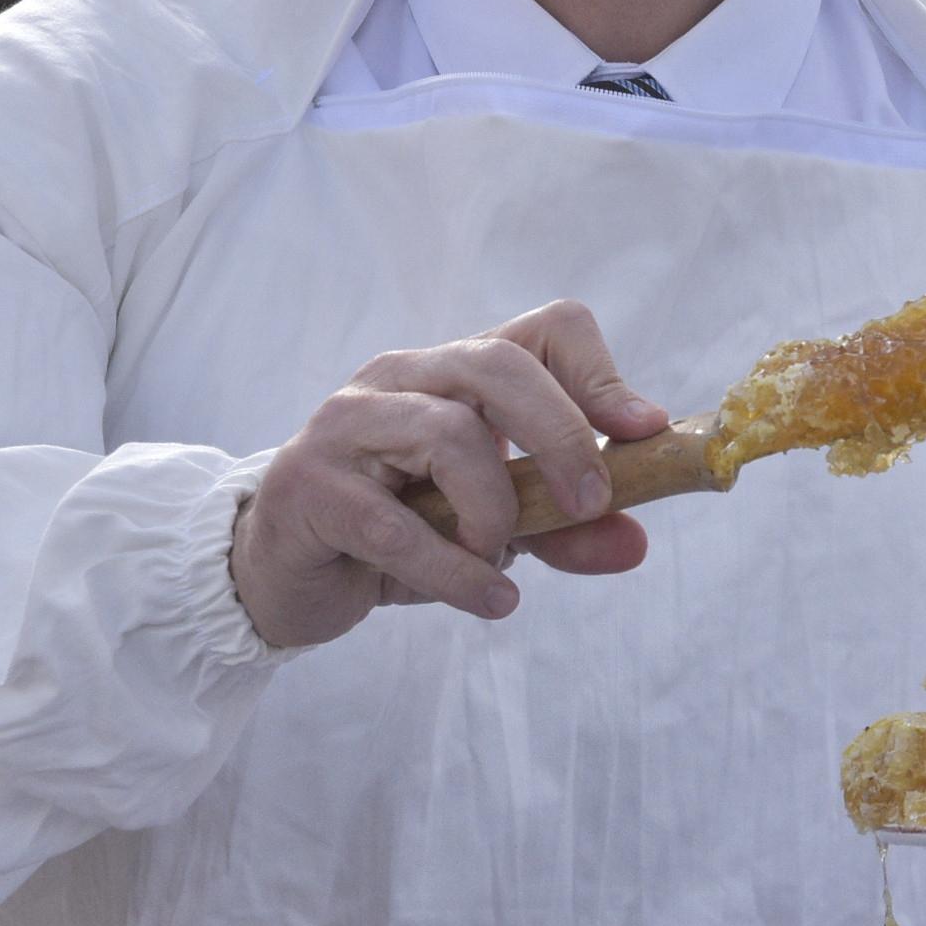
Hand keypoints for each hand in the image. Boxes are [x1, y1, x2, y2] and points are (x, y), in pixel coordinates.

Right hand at [230, 300, 669, 647]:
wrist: (283, 577)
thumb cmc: (398, 535)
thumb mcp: (495, 528)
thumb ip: (564, 530)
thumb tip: (634, 543)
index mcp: (455, 370)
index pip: (546, 328)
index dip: (601, 376)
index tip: (641, 432)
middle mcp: (400, 377)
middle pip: (498, 365)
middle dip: (561, 435)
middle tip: (591, 503)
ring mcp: (345, 422)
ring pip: (449, 434)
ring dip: (495, 513)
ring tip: (498, 560)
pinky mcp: (306, 484)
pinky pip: (396, 525)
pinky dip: (456, 570)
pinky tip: (491, 597)